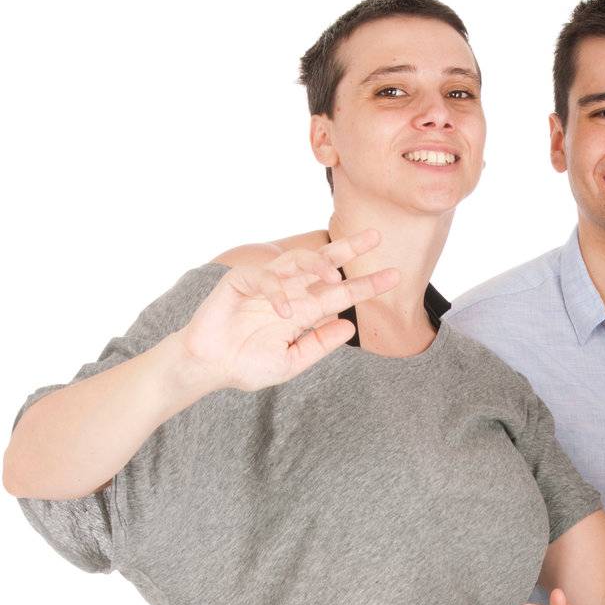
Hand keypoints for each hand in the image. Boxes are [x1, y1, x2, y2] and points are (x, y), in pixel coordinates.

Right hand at [180, 230, 398, 392]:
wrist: (211, 368)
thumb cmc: (248, 364)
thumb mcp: (292, 361)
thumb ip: (320, 344)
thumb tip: (350, 326)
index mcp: (304, 310)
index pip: (340, 293)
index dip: (366, 284)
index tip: (394, 277)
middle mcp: (289, 292)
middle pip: (323, 264)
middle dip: (348, 249)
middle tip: (375, 236)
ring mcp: (266, 284)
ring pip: (296, 261)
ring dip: (317, 263)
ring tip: (334, 275)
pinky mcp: (240, 281)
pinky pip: (264, 278)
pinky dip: (276, 292)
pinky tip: (283, 311)